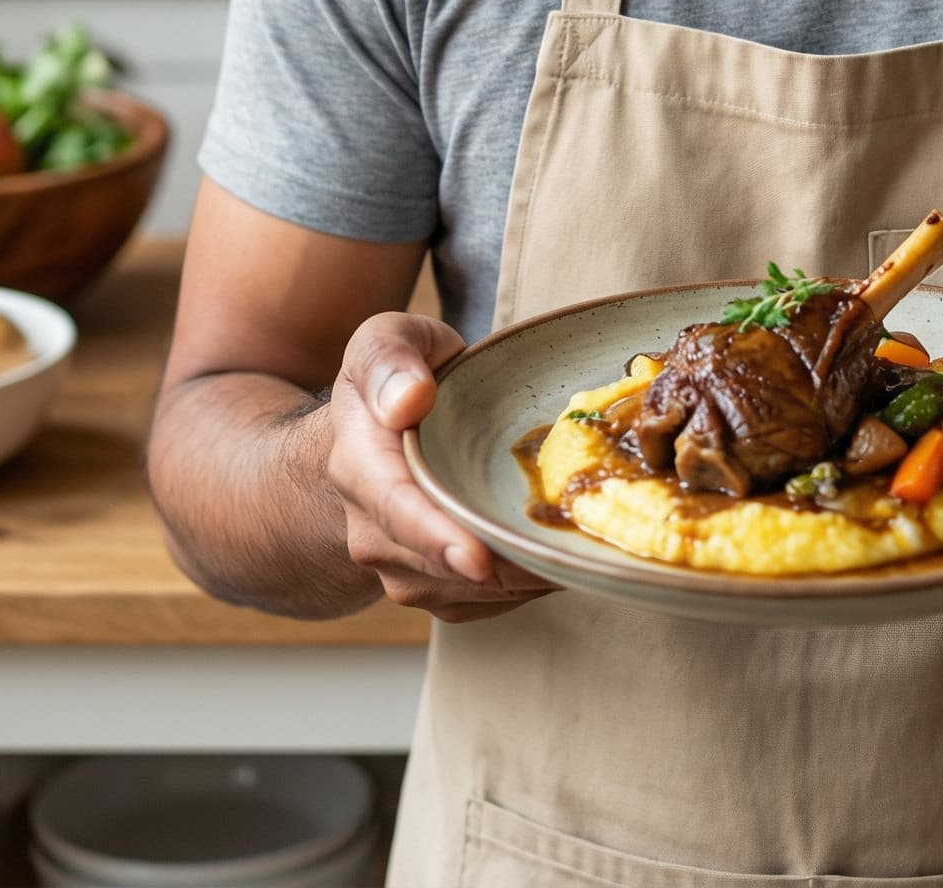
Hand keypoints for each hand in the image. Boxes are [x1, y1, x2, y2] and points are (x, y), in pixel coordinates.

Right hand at [327, 312, 555, 622]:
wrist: (377, 432)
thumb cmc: (397, 377)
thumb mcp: (385, 340)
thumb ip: (389, 358)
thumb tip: (409, 399)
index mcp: (361, 465)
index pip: (395, 510)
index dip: (437, 540)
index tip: (478, 560)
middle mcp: (373, 530)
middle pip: (439, 565)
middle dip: (504, 566)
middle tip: (570, 552)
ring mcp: (402, 567)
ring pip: (470, 593)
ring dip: (526, 576)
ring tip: (580, 543)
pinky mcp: (436, 588)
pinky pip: (488, 602)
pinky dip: (530, 583)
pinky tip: (564, 551)